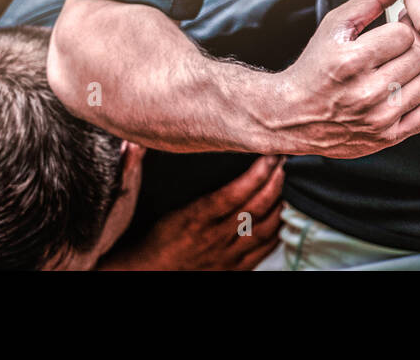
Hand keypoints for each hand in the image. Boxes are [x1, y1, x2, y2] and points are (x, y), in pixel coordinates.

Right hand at [105, 155, 285, 269]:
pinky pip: (265, 248)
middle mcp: (214, 237)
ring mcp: (227, 255)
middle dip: (275, 181)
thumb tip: (130, 142)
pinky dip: (279, 229)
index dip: (257, 173)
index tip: (270, 154)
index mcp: (194, 218)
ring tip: (289, 181)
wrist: (148, 276)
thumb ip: (136, 171)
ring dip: (281, 203)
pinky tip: (285, 213)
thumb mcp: (141, 205)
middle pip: (255, 207)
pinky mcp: (236, 268)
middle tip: (286, 160)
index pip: (234, 193)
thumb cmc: (149, 239)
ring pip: (265, 227)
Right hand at [273, 0, 419, 157]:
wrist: (293, 115)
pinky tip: (404, 94)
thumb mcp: (337, 24)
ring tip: (398, 72)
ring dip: (418, 74)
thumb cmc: (317, 65)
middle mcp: (365, 93)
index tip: (387, 35)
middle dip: (410, 50)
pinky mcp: (388, 139)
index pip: (404, 34)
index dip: (399, 30)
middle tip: (396, 52)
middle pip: (419, 57)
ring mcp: (378, 119)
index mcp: (351, 60)